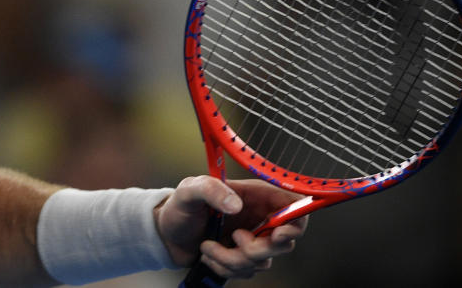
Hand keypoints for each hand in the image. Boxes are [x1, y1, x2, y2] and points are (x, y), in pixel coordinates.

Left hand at [155, 176, 307, 278]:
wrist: (165, 235)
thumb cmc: (179, 207)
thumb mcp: (189, 190)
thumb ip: (211, 189)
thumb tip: (235, 205)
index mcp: (255, 195)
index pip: (293, 206)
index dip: (295, 222)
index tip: (278, 234)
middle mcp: (259, 217)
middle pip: (284, 242)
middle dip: (257, 248)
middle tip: (235, 238)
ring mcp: (253, 240)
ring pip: (264, 262)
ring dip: (232, 260)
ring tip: (208, 246)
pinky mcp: (243, 258)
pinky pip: (248, 272)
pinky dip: (226, 268)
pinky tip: (209, 255)